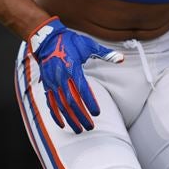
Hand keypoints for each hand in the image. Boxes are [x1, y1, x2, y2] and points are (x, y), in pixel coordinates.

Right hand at [27, 17, 122, 133]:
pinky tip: (62, 124)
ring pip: (61, 105)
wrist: (47, 39)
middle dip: (81, 116)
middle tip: (90, 126)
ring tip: (79, 129)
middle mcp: (60, 77)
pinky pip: (50, 103)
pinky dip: (56, 115)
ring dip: (70, 118)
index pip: (82, 89)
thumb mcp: (88, 45)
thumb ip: (105, 53)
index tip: (96, 113)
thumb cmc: (70, 42)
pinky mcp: (46, 85)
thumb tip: (121, 58)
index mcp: (72, 67)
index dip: (89, 102)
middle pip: (71, 101)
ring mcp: (52, 82)